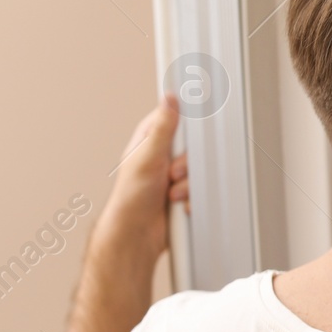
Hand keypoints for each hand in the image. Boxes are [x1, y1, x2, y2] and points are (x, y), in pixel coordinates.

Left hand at [92, 95, 186, 274]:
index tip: (190, 133)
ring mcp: (173, 173)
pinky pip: (201, 187)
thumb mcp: (148, 157)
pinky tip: (177, 202)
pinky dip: (192, 197)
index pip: (175, 119)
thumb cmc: (131, 197)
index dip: (186, 127)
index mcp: (150, 139)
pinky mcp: (182, 190)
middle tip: (172, 173)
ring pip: (199, 169)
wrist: (137, 233)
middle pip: (193, 147)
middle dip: (186, 165)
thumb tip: (169, 98)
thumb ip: (162, 128)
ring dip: (188, 184)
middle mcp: (162, 154)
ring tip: (171, 192)